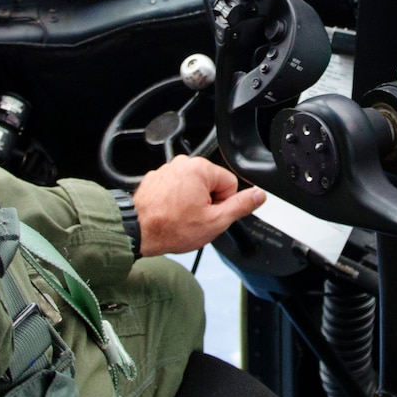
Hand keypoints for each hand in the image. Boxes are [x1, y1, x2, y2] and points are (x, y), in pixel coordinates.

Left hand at [133, 156, 264, 255]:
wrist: (138, 232)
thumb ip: (241, 206)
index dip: (223, 204)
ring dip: (191, 202)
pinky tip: (170, 213)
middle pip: (212, 184)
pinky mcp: (156, 179)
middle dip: (207, 203)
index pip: (230, 183)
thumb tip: (258, 195)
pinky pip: (176, 188)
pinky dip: (175, 200)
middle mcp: (183, 164)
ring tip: (180, 218)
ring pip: (193, 187)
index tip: (209, 215)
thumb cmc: (171, 228)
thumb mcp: (215, 221)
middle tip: (194, 219)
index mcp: (200, 169)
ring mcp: (168, 170)